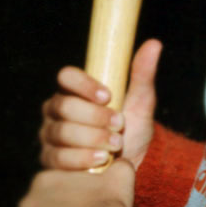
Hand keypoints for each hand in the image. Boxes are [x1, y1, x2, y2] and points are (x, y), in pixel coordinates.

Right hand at [39, 39, 160, 170]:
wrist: (132, 164)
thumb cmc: (132, 127)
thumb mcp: (140, 101)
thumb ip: (142, 74)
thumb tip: (154, 43)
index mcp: (74, 89)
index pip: (66, 76)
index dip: (84, 85)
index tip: (108, 96)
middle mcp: (56, 110)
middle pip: (64, 106)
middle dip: (95, 117)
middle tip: (120, 124)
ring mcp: (50, 135)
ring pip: (62, 132)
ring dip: (92, 138)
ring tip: (116, 144)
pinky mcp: (50, 160)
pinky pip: (58, 158)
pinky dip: (82, 159)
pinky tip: (101, 160)